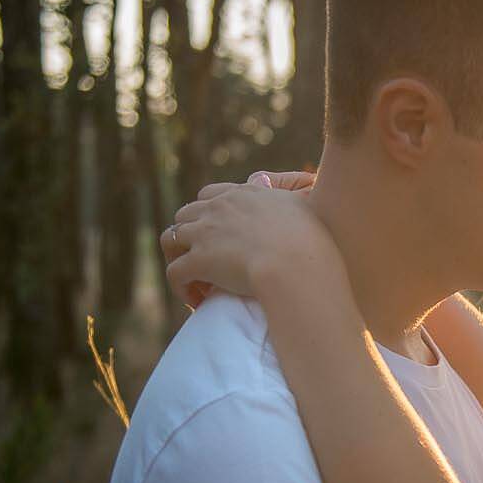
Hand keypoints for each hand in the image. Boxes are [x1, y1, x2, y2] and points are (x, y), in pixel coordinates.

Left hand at [162, 173, 331, 308]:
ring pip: (170, 240)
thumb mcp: (306, 206)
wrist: (296, 264)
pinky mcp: (197, 261)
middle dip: (189, 236)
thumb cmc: (311, 240)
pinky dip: (181, 287)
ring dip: (179, 259)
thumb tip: (297, 181)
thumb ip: (296, 192)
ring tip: (197, 281)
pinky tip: (198, 301)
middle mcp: (218, 208)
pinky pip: (174, 273)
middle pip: (185, 214)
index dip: (209, 214)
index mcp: (243, 195)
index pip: (211, 195)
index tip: (220, 235)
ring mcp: (204, 233)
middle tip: (207, 261)